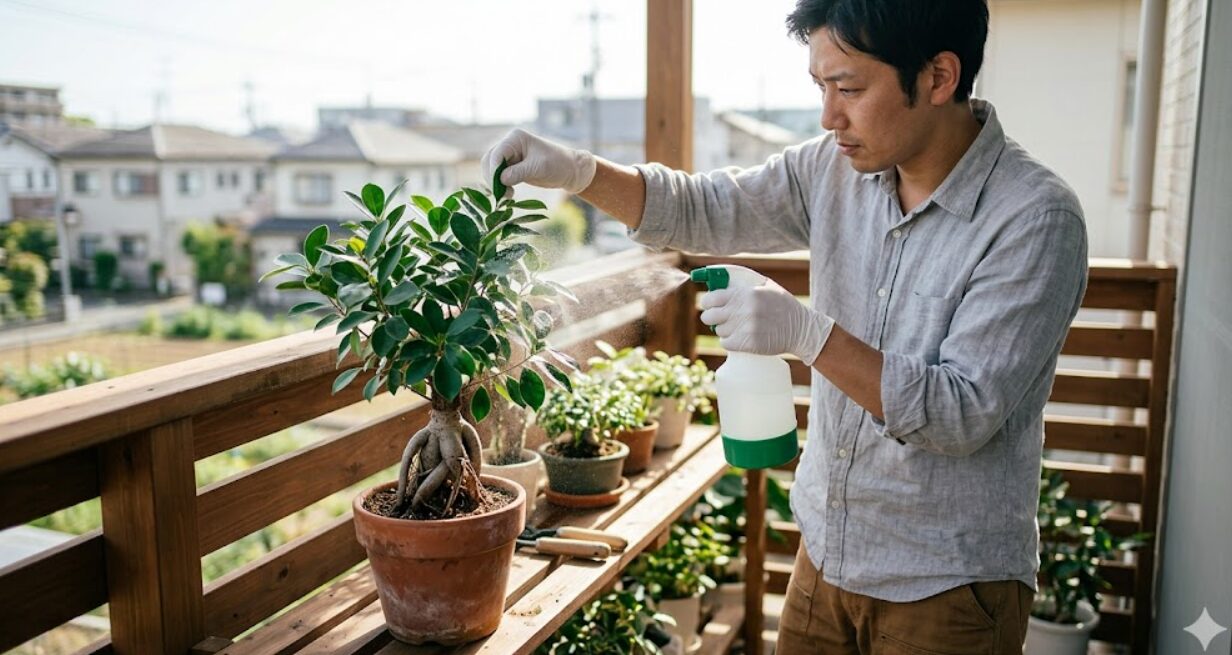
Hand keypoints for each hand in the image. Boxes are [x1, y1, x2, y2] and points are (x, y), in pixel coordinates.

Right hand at [481, 128, 596, 194]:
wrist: (570, 171)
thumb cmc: (558, 164)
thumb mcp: (539, 168)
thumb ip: (519, 172)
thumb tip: (500, 179)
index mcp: (516, 138)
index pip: (497, 153)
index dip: (494, 170)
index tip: (498, 187)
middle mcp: (510, 145)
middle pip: (489, 161)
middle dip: (492, 178)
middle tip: (502, 195)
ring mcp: (510, 156)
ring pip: (491, 170)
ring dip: (495, 184)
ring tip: (507, 196)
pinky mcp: (512, 168)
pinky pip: (498, 177)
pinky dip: (499, 186)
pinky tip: (508, 195)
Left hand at [699, 278, 835, 364]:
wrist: (801, 329)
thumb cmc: (782, 305)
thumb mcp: (766, 286)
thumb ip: (743, 284)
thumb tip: (718, 283)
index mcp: (745, 293)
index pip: (711, 298)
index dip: (707, 302)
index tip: (708, 305)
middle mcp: (744, 310)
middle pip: (709, 317)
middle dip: (711, 318)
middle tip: (718, 319)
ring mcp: (746, 328)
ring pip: (719, 331)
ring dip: (724, 330)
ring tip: (737, 327)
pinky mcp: (749, 344)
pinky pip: (726, 343)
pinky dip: (730, 342)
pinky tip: (739, 337)